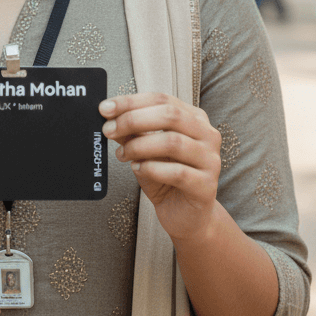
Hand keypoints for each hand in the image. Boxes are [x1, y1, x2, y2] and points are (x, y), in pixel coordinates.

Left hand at [100, 93, 221, 243]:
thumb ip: (133, 132)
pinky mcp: (207, 185)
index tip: (105, 108)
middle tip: (109, 129)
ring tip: (122, 154)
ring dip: (140, 146)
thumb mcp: (146, 150)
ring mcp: (210, 160)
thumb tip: (109, 117)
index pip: (162, 99)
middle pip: (170, 115)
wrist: (187, 216)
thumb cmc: (167, 178)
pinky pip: (178, 172)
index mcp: (194, 118)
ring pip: (173, 142)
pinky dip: (152, 168)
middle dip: (133, 119)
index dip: (131, 101)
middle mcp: (207, 134)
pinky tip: (138, 169)